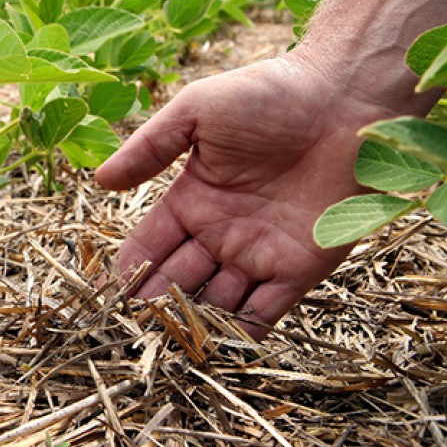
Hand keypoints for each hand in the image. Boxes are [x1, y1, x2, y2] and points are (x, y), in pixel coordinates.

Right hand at [95, 51, 406, 338]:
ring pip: (217, 303)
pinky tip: (216, 352)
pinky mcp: (300, 270)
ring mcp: (259, 254)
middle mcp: (221, 233)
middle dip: (156, 307)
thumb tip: (100, 181)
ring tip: (167, 350)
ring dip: (194, 326)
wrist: (346, 100)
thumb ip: (150, 147)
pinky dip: (241, 335)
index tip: (107, 298)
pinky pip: (265, 312)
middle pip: (179, 281)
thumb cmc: (269, 94)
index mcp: (192, 199)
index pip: (150, 246)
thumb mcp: (196, 111)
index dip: (129, 272)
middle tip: (132, 336)